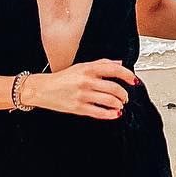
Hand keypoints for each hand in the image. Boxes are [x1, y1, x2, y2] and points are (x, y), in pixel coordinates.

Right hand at [22, 58, 136, 116]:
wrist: (42, 89)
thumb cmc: (62, 78)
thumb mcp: (81, 66)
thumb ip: (101, 63)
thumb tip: (119, 62)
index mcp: (87, 68)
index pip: (113, 69)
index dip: (127, 75)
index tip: (134, 80)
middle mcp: (86, 81)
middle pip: (114, 87)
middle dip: (124, 94)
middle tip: (125, 97)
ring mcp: (82, 95)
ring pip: (109, 100)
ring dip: (119, 104)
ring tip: (120, 105)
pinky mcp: (78, 107)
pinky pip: (99, 112)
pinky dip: (110, 114)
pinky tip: (114, 113)